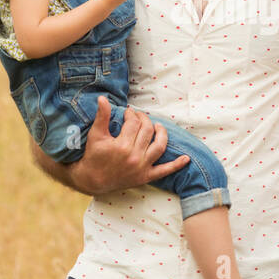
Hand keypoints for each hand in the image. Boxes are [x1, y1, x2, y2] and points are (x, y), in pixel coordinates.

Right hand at [69, 95, 189, 194]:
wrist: (92, 181)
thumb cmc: (93, 156)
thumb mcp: (96, 135)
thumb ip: (102, 116)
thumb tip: (103, 98)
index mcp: (122, 145)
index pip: (134, 123)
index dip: (132, 114)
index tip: (128, 113)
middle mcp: (134, 157)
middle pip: (147, 131)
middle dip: (144, 120)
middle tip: (138, 117)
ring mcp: (142, 167)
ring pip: (159, 146)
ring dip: (162, 134)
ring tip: (158, 126)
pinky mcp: (145, 177)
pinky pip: (165, 171)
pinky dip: (176, 165)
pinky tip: (186, 158)